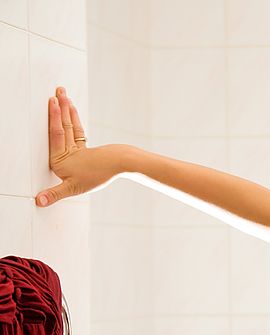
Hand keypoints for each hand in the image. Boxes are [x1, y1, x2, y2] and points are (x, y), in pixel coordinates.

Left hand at [35, 87, 124, 206]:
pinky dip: (74, 119)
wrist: (125, 164)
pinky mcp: (85, 152)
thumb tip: (39, 202)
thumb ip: (55, 193)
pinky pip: (76, 132)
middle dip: (58, 110)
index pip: (54, 137)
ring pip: (67, 128)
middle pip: (59, 130)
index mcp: (60, 166)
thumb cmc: (101, 173)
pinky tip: (71, 108)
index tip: (53, 102)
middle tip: (57, 92)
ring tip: (62, 93)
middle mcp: (66, 160)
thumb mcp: (73, 186)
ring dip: (65, 110)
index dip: (53, 118)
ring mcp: (75, 155)